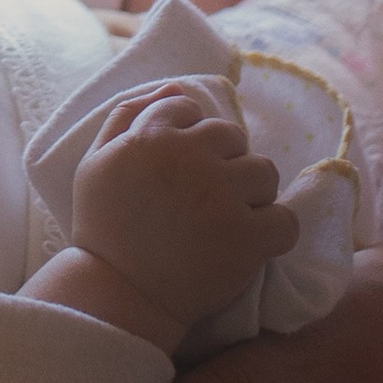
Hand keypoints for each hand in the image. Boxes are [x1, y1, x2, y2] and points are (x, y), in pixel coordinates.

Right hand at [69, 83, 296, 332]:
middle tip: (207, 199)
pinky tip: (252, 244)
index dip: (188, 141)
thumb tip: (176, 86)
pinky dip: (275, 232)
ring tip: (230, 220)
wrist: (119, 295)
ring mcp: (220, 197)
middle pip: (232, 137)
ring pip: (264, 172)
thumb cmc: (104, 229)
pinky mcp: (246, 238)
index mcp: (150, 136)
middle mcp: (187, 158)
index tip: (181, 172)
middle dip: (224, 163)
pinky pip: (285, 219)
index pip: (190, 109)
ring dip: (252, 193)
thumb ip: (127, 115)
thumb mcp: (96, 162)